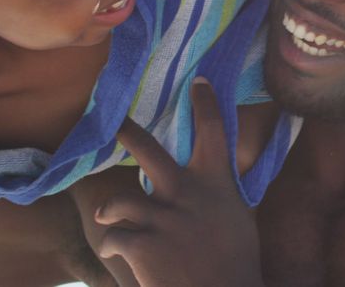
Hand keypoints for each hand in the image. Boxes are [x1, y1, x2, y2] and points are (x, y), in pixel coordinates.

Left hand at [96, 79, 263, 286]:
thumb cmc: (237, 262)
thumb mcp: (239, 218)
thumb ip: (221, 195)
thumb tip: (217, 181)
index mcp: (216, 184)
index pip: (213, 131)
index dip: (205, 102)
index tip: (197, 82)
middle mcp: (187, 194)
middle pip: (148, 149)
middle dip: (126, 132)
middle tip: (113, 121)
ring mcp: (162, 219)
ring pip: (118, 201)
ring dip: (110, 211)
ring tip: (106, 217)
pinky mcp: (142, 246)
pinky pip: (114, 238)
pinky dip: (114, 245)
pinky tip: (121, 253)